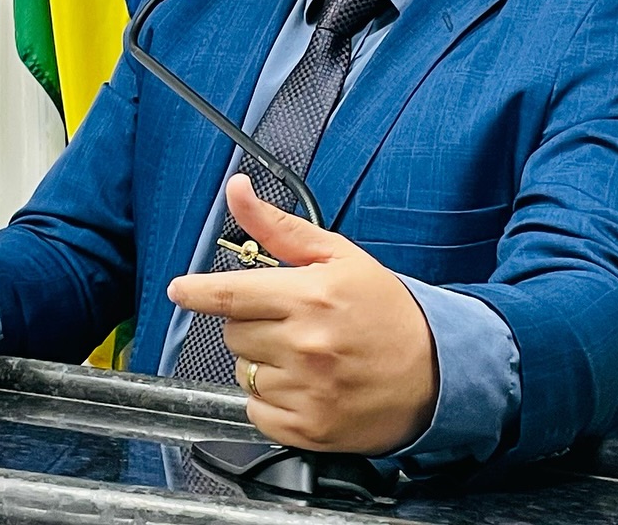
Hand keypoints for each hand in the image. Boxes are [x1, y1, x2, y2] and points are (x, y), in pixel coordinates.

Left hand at [168, 174, 438, 455]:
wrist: (437, 372)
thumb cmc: (386, 310)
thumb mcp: (337, 256)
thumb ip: (278, 227)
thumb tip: (238, 190)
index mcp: (310, 297)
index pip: (231, 294)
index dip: (197, 292)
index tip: (181, 290)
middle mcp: (305, 345)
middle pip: (233, 334)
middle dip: (253, 324)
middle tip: (292, 322)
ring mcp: (306, 391)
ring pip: (243, 373)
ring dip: (264, 363)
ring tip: (306, 356)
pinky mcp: (309, 428)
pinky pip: (256, 410)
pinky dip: (271, 400)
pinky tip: (305, 386)